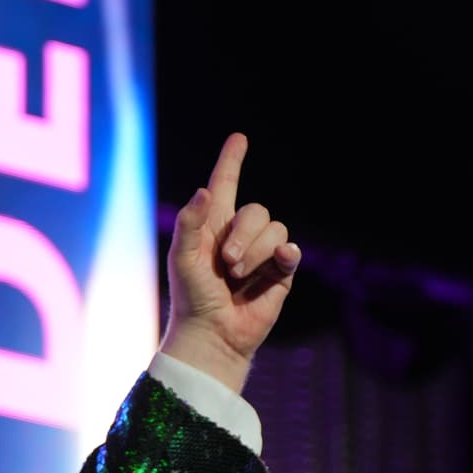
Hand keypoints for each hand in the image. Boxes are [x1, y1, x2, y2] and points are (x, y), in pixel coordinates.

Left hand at [161, 133, 300, 392]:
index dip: (232, 161)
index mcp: (213, 225)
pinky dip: (284, 255)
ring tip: (238, 276)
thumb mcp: (182, 257)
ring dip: (256, 251)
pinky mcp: (280, 273)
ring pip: (276, 229)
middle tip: (226, 263)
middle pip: (257, 210)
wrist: (212, 333)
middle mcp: (240, 235)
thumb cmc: (191, 297)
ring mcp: (262, 253)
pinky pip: (291, 251)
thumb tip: (206, 190)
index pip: (225, 184)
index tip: (239, 138)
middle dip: (243, 234)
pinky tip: (278, 263)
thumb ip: (190, 222)